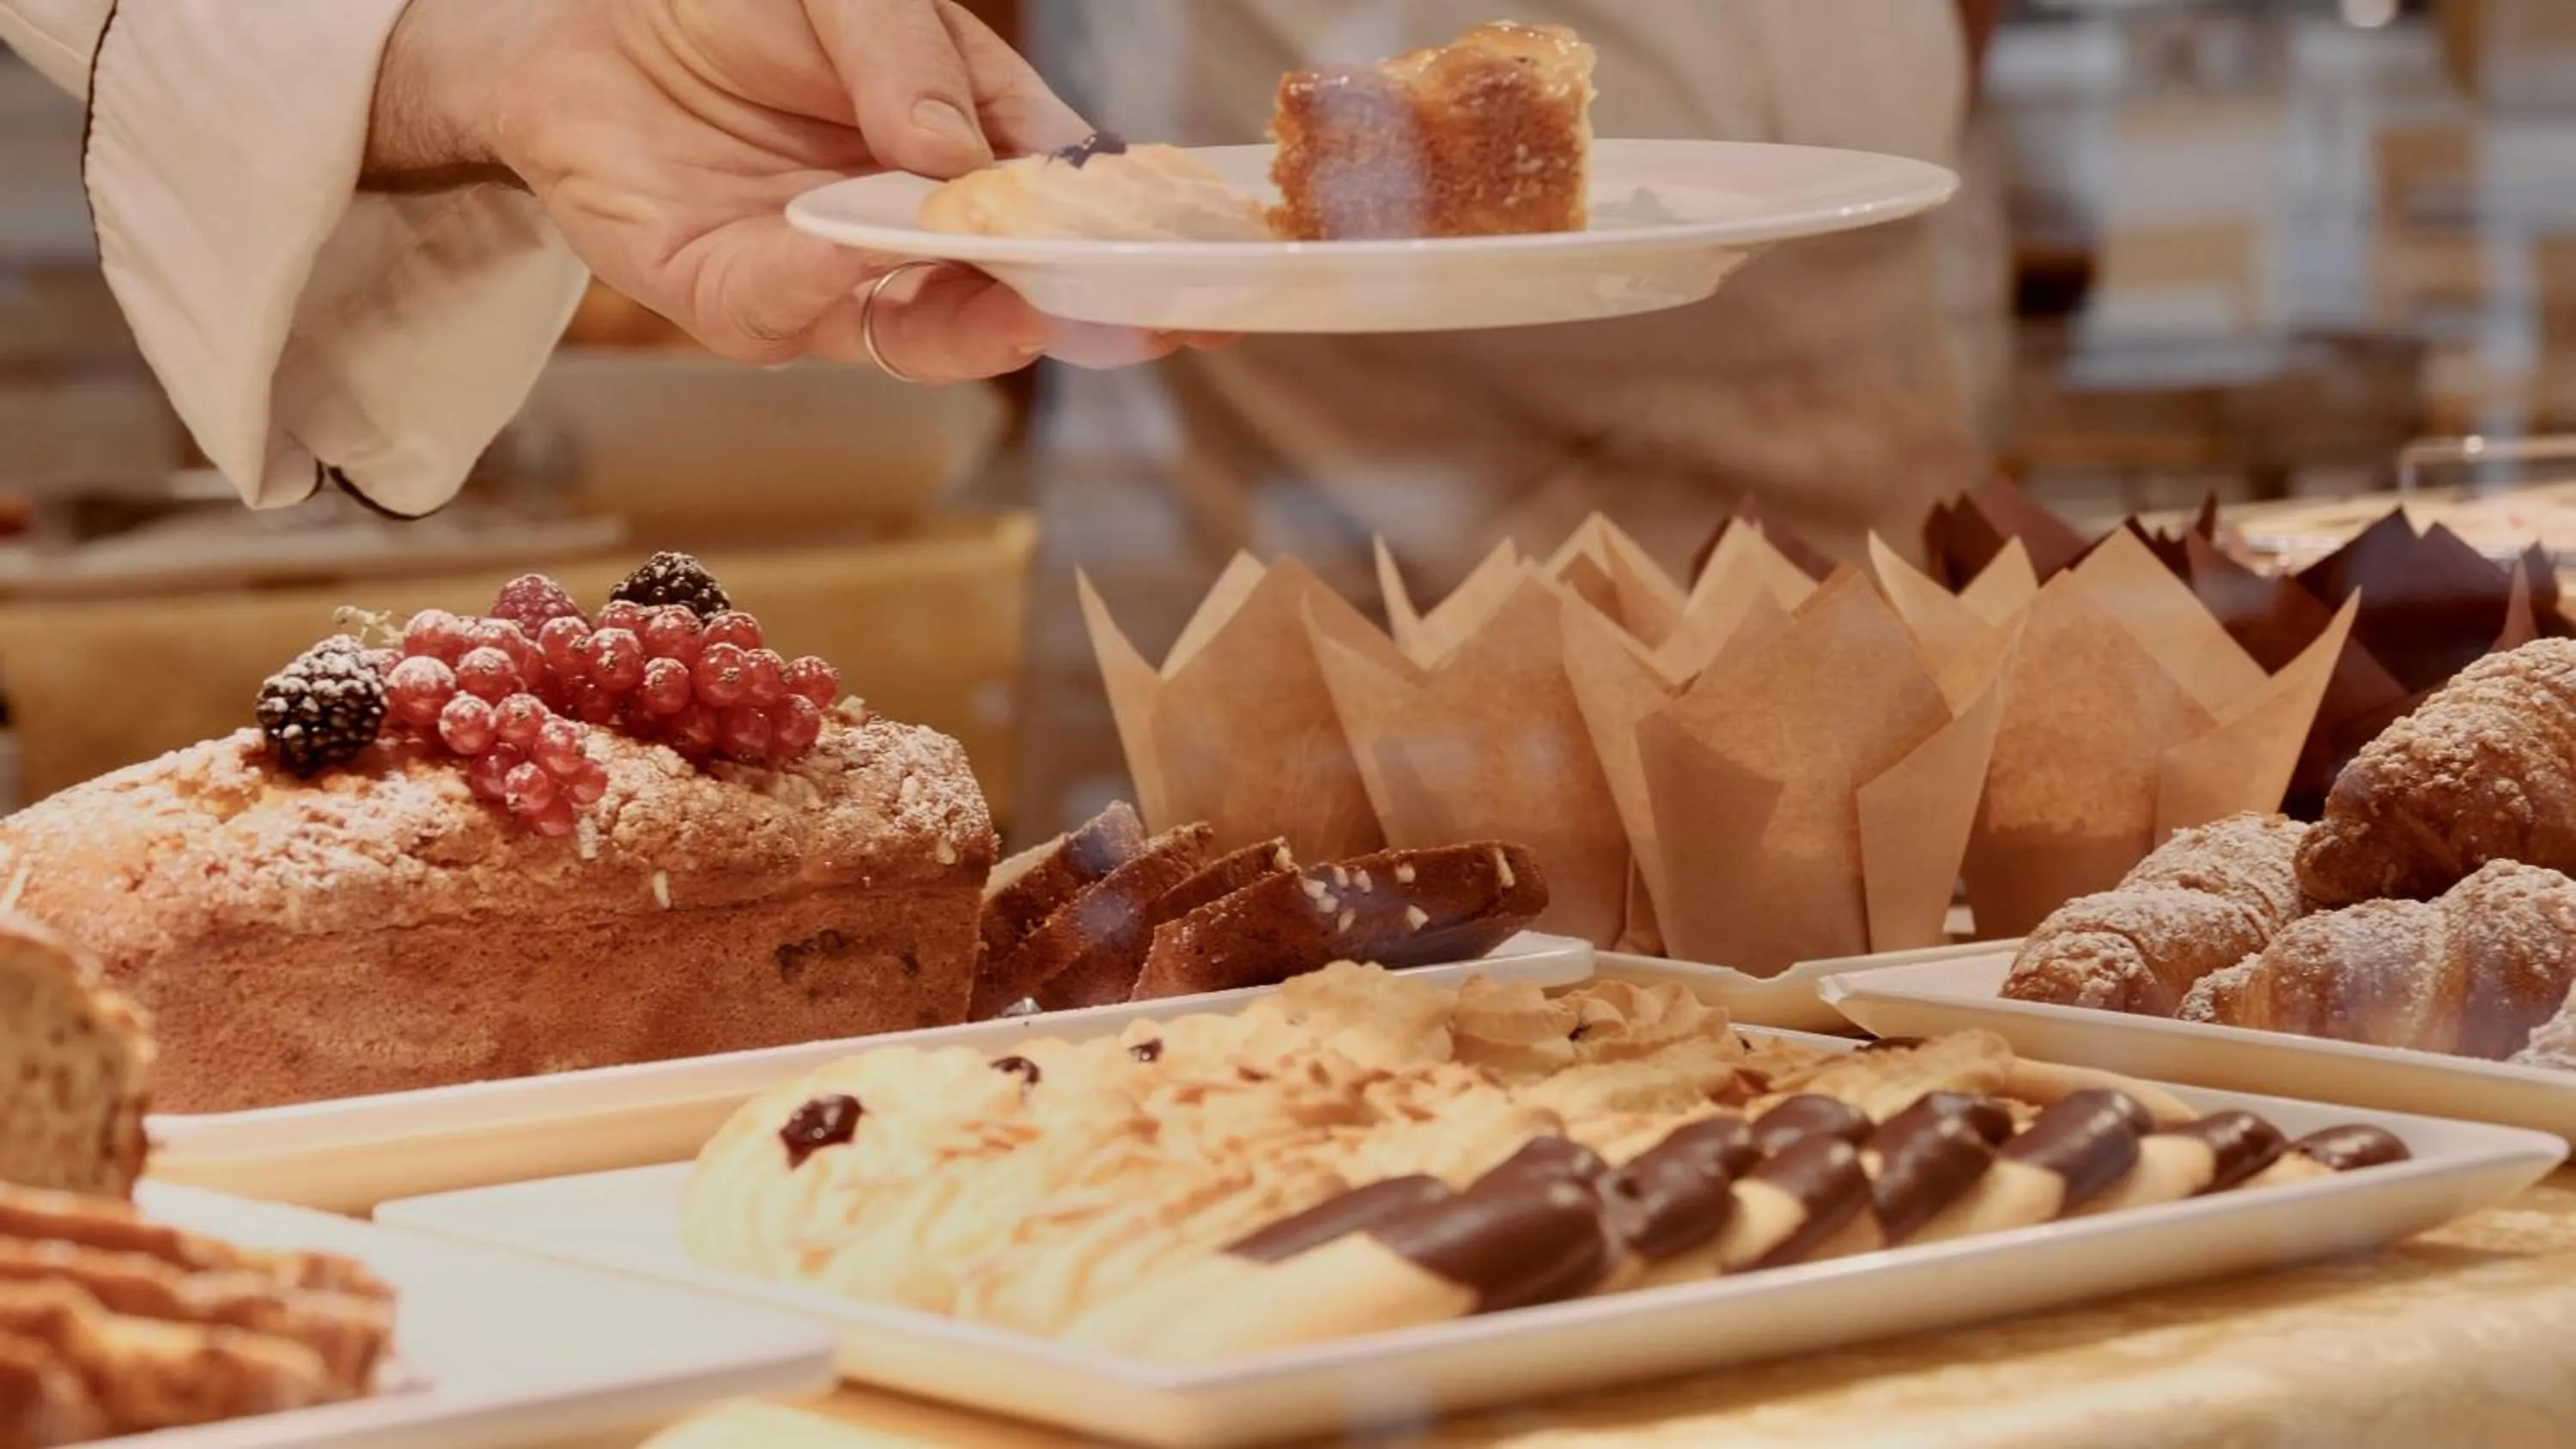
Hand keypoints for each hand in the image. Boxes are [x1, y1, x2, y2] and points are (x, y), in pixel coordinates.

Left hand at [368, 0, 1190, 380]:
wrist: (575, 27)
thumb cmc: (739, 9)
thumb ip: (914, 57)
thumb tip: (961, 155)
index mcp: (973, 163)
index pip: (1071, 217)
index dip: (1134, 249)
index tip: (1192, 266)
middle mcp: (917, 241)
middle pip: (1017, 300)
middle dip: (1078, 311)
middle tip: (1133, 311)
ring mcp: (832, 284)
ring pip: (924, 336)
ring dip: (972, 320)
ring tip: (1014, 291)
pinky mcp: (737, 305)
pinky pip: (788, 313)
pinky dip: (816, 281)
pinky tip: (834, 242)